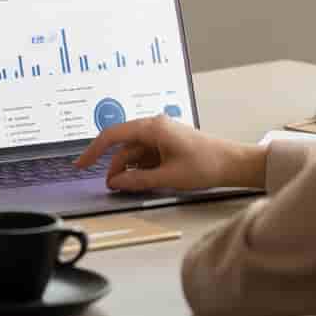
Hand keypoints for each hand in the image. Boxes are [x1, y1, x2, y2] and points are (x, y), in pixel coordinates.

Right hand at [73, 115, 266, 191]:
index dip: (93, 150)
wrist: (234, 163)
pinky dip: (141, 168)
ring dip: (129, 170)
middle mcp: (155, 127)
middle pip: (123, 147)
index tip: (80, 165)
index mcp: (152, 127)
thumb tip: (114, 182)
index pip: (113, 135)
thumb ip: (137, 180)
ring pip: (135, 153)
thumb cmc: (205, 165)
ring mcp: (162, 136)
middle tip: (112, 188)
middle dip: (115, 167)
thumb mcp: (167, 177)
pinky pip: (147, 156)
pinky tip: (143, 182)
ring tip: (130, 188)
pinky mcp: (168, 144)